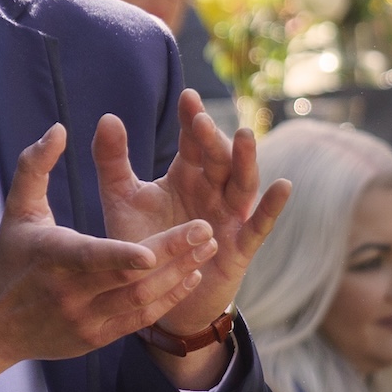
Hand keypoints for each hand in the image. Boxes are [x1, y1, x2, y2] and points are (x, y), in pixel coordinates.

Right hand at [0, 124, 218, 391]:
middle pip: (128, 279)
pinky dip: (168, 298)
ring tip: (207, 246)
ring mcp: (85, 320)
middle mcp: (69, 294)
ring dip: (178, 274)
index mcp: (51, 257)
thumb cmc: (10, 257)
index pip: (90, 258)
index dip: (121, 257)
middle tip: (205, 229)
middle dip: (171, 254)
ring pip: (141, 301)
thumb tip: (59, 129)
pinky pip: (140, 320)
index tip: (150, 252)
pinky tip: (190, 274)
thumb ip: (35, 166)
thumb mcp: (17, 209)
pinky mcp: (97, 338)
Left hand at [93, 90, 292, 337]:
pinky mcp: (241, 246)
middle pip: (219, 158)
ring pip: (242, 183)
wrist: (156, 295)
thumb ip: (112, 162)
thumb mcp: (122, 200)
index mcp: (186, 175)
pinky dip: (273, 206)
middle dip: (211, 139)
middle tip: (201, 120)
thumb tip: (108, 117)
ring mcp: (230, 215)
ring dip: (245, 160)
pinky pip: (260, 224)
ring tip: (245, 137)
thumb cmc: (143, 243)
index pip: (192, 141)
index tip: (187, 96)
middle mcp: (212, 189)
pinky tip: (283, 185)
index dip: (191, 120)